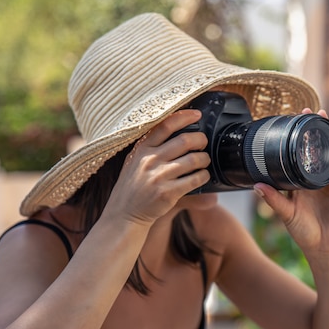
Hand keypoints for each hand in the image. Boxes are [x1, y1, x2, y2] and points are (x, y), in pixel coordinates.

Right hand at [103, 110, 210, 225]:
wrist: (124, 213)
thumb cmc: (133, 186)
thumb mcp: (135, 161)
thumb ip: (152, 147)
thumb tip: (178, 133)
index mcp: (141, 149)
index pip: (165, 126)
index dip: (184, 117)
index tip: (197, 114)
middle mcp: (149, 160)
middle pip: (184, 141)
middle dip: (200, 139)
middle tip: (204, 143)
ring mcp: (158, 177)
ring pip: (193, 160)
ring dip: (204, 159)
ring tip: (204, 161)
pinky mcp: (167, 193)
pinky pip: (195, 179)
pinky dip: (204, 176)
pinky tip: (203, 176)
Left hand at [254, 109, 328, 253]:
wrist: (324, 247)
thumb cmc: (304, 232)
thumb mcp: (286, 213)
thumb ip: (273, 199)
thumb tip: (256, 185)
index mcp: (300, 182)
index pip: (297, 155)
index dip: (295, 139)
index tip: (288, 122)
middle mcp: (315, 178)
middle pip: (314, 148)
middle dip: (311, 129)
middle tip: (305, 110)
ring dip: (326, 134)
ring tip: (322, 116)